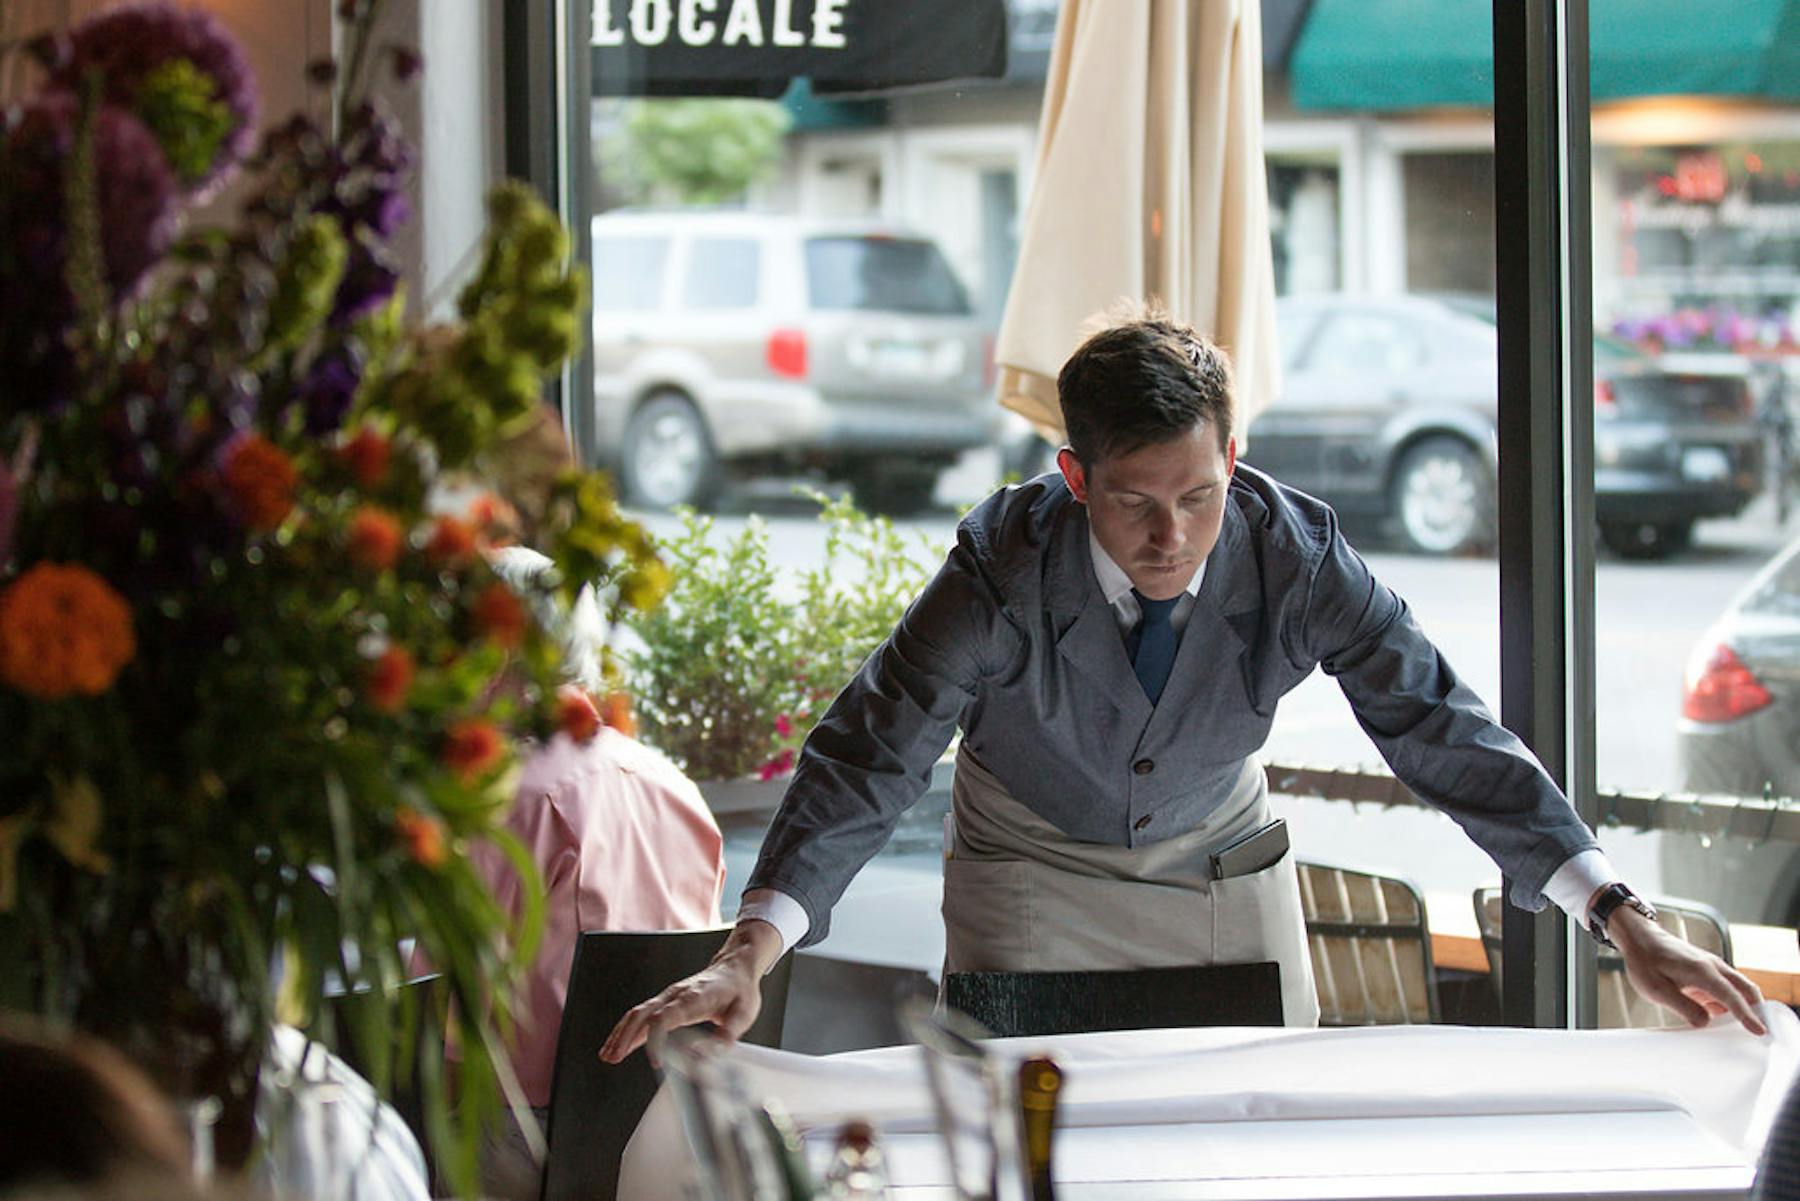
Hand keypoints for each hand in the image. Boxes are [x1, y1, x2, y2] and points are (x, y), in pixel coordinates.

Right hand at [599, 919, 783, 1065]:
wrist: (735, 966)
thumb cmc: (740, 990)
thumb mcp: (745, 1012)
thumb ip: (729, 1033)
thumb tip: (713, 1054)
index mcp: (695, 997)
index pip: (667, 1016)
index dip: (657, 1038)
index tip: (654, 1060)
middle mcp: (676, 995)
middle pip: (643, 1013)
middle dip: (626, 1036)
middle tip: (613, 1057)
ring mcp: (668, 996)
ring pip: (637, 1013)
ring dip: (621, 1034)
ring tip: (608, 1055)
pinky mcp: (666, 1001)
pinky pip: (641, 1014)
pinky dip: (626, 1029)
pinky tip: (618, 1044)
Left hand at [1610, 906, 1767, 1034]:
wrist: (1639, 938)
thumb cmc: (1645, 961)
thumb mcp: (1656, 989)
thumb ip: (1682, 1006)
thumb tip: (1705, 1022)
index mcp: (1702, 971)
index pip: (1731, 996)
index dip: (1746, 1015)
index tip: (1759, 1031)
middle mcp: (1713, 967)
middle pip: (1746, 990)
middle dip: (1758, 1011)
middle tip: (1761, 1033)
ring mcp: (1712, 969)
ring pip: (1738, 990)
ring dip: (1744, 1007)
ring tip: (1743, 1032)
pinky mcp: (1707, 973)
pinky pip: (1726, 989)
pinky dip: (1730, 1003)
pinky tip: (1722, 1019)